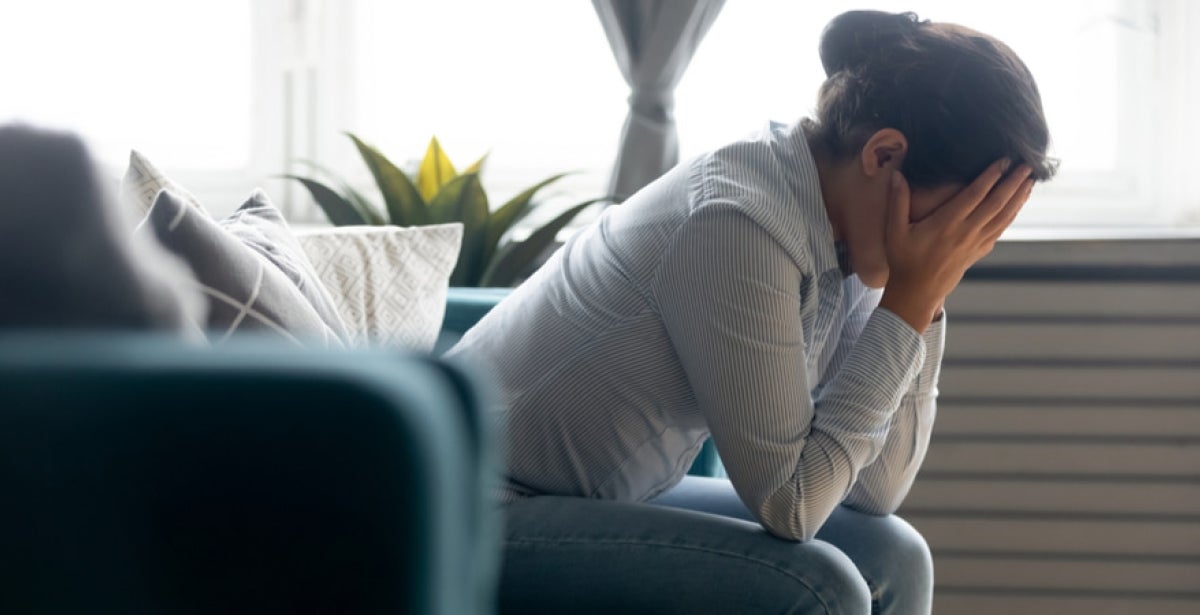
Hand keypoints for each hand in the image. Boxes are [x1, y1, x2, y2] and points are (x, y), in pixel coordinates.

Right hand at [880, 159, 1034, 330]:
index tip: (1004, 160)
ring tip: (1030, 180)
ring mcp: (975, 243)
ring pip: (1003, 217)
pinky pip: (999, 230)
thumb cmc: (904, 260)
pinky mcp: (978, 252)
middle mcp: (965, 232)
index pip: (974, 194)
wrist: (917, 292)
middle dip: (1013, 183)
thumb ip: (897, 201)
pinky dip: (1011, 215)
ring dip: (1018, 198)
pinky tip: (1018, 205)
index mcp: (946, 223)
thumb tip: (897, 175)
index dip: (991, 176)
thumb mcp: (894, 231)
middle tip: (1027, 164)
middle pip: (996, 203)